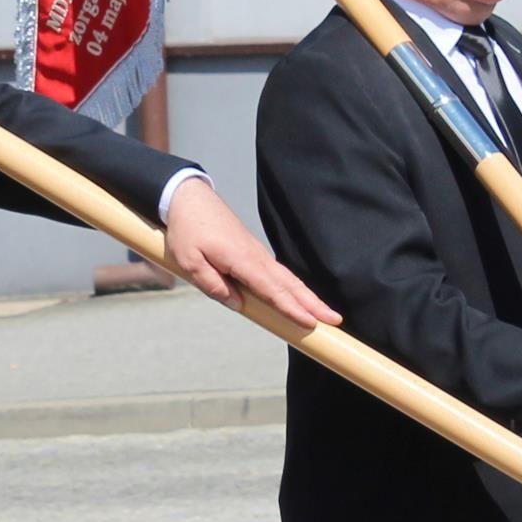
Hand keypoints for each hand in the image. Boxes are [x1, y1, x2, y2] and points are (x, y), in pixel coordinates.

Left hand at [162, 177, 339, 325]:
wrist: (189, 198)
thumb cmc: (187, 229)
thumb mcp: (189, 261)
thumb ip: (212, 285)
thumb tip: (237, 304)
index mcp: (242, 260)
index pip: (272, 290)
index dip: (292, 309)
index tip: (310, 323)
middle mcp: (256, 257)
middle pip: (290, 285)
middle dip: (313, 303)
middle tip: (334, 320)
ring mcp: (257, 253)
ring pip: (287, 279)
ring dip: (307, 296)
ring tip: (325, 312)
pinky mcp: (253, 252)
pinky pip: (278, 273)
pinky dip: (293, 287)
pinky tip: (299, 296)